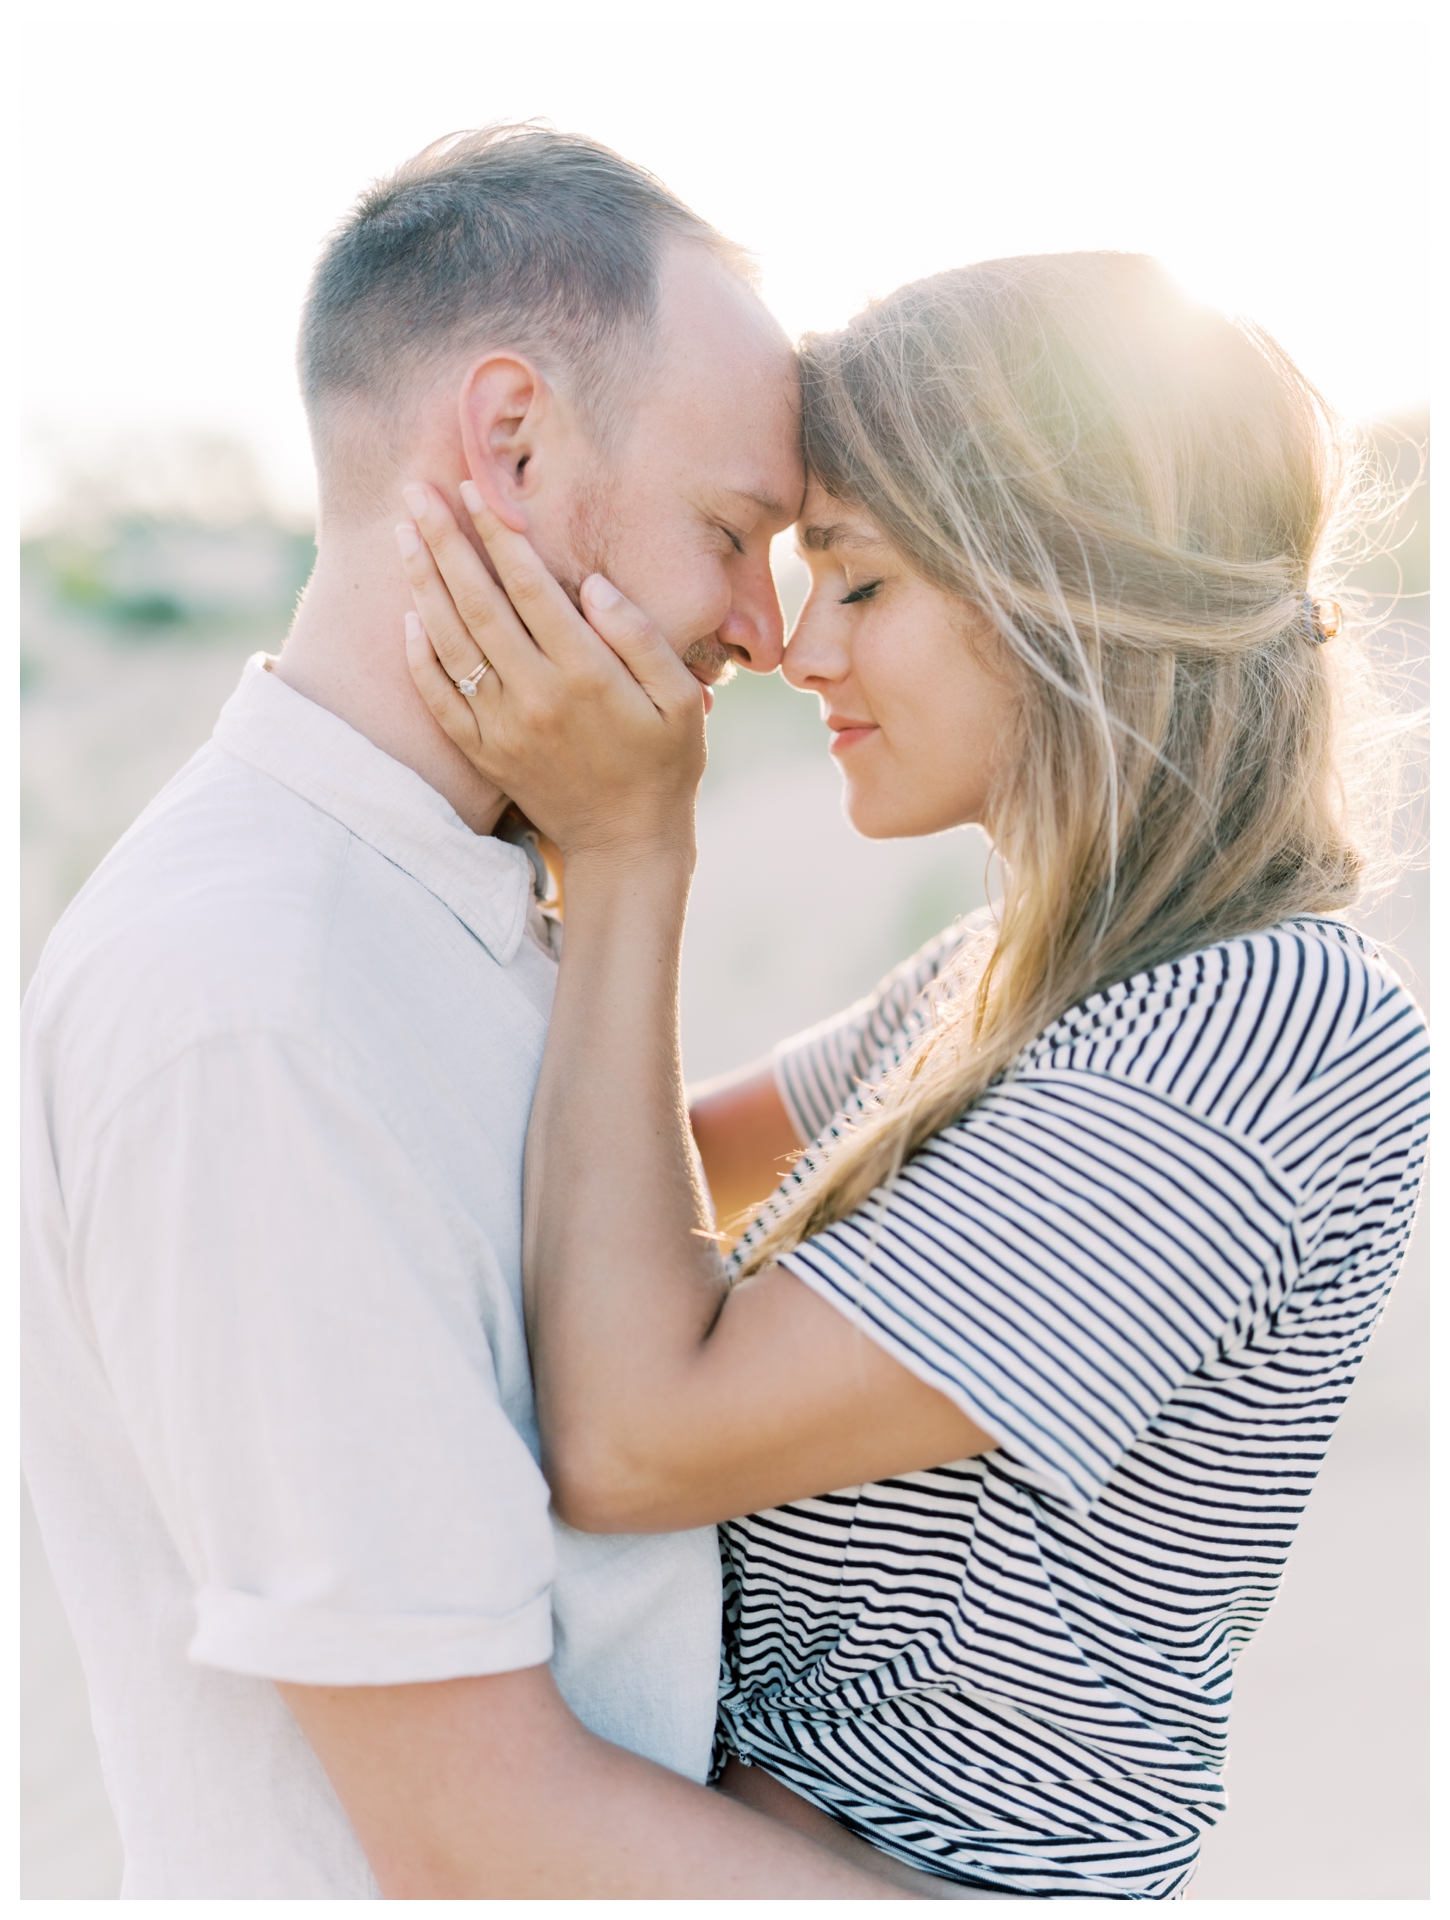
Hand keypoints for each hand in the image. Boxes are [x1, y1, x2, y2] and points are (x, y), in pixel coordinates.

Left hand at [397, 480, 706, 865]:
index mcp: (585, 674)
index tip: (472, 489)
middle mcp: (535, 696)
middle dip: (443, 541)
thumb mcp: (680, 700)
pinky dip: (419, 658)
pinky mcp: (485, 754)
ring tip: (402, 535)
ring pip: (450, 644)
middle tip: (414, 492)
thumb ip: (640, 637)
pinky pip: (440, 700)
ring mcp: (503, 727)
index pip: (528, 586)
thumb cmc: (664, 765)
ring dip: (422, 585)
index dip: (496, 533)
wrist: (627, 845)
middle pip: (476, 604)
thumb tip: (593, 584)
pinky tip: (407, 618)